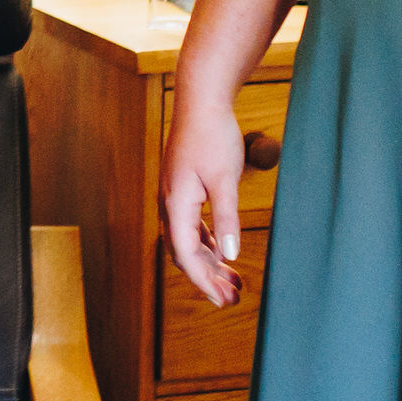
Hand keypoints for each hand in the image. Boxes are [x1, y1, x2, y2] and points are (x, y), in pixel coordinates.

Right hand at [158, 82, 252, 309]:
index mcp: (176, 204)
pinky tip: (223, 251)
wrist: (200, 99)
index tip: (222, 300)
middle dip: (207, 278)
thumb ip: (227, 218)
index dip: (204, 281)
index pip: (186, 255)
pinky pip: (191, 225)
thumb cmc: (212, 135)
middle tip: (231, 299)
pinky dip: (206, 242)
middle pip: (184, 253)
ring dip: (208, 262)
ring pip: (187, 240)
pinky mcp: (183, 187)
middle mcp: (169, 203)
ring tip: (232, 281)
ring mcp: (174, 195)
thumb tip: (230, 256)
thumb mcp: (225, 179)